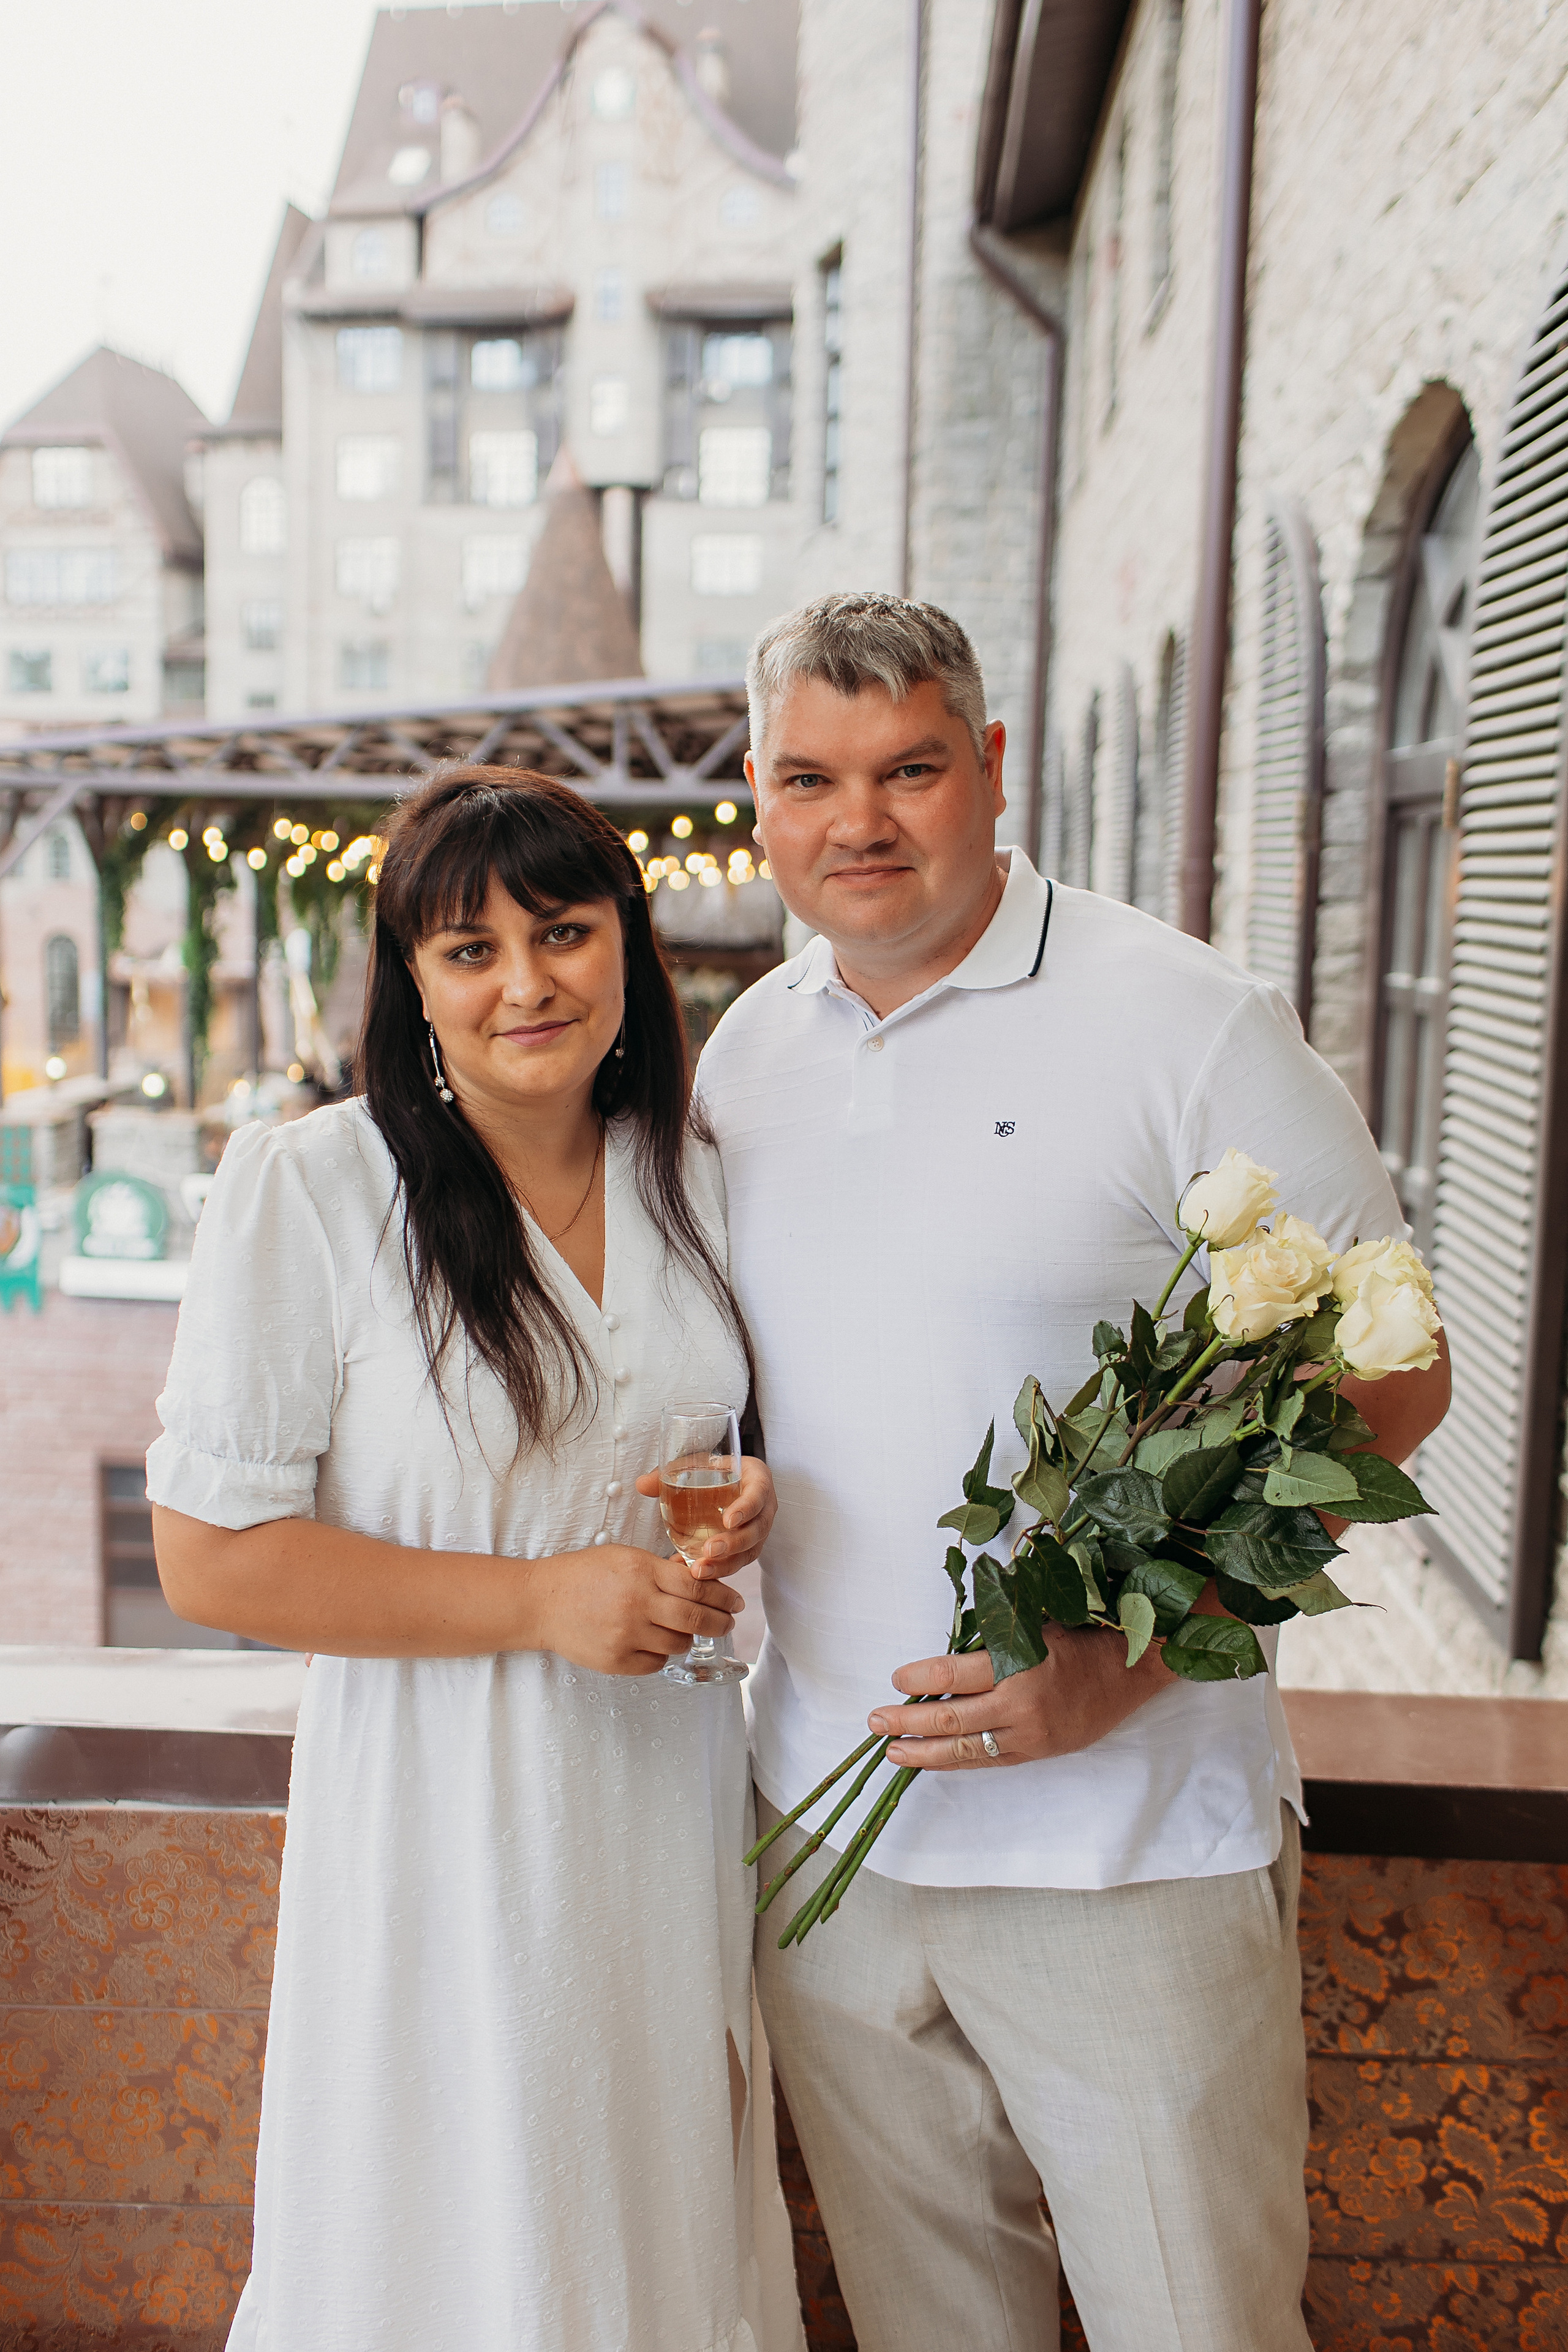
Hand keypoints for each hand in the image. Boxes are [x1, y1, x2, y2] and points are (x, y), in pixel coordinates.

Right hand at [536, 1543, 742, 1677]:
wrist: (541, 1601)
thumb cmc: (583, 1574)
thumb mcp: (624, 1557)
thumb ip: (660, 1569)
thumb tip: (701, 1578)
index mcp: (641, 1571)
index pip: (697, 1585)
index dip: (723, 1595)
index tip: (735, 1601)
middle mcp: (636, 1603)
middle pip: (695, 1618)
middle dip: (720, 1622)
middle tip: (728, 1622)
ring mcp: (626, 1635)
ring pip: (678, 1644)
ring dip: (688, 1638)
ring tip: (685, 1631)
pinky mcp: (616, 1660)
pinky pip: (656, 1663)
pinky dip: (661, 1654)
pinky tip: (655, 1643)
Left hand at [633, 1455, 775, 1575]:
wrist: (730, 1482)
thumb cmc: (716, 1471)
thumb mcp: (698, 1465)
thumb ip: (672, 1472)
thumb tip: (641, 1484)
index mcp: (758, 1481)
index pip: (759, 1495)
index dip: (746, 1508)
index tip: (728, 1520)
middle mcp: (764, 1508)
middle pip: (756, 1530)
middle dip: (734, 1544)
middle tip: (710, 1551)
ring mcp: (758, 1531)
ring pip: (749, 1552)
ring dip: (726, 1564)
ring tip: (700, 1571)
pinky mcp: (748, 1549)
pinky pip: (738, 1563)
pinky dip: (718, 1571)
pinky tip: (696, 1574)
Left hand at [867, 1621, 1172, 1769]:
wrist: (1131, 1670)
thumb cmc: (1080, 1637)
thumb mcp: (1034, 1623)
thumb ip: (992, 1637)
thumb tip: (942, 1653)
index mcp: (1018, 1663)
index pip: (953, 1675)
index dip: (919, 1679)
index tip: (897, 1678)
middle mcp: (1021, 1704)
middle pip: (950, 1718)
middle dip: (906, 1721)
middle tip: (875, 1721)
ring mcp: (1029, 1734)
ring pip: (965, 1749)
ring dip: (923, 1751)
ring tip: (892, 1751)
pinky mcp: (1038, 1752)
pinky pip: (988, 1762)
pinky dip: (956, 1762)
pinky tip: (932, 1761)